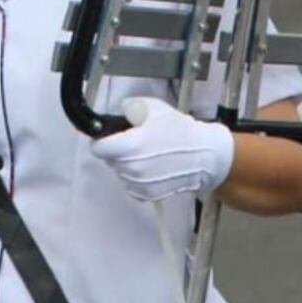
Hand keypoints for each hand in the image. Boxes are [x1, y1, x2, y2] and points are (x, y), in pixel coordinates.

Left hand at [90, 97, 233, 202]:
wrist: (203, 156)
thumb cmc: (180, 131)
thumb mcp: (151, 107)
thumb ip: (129, 108)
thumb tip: (119, 111)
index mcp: (131, 146)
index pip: (99, 148)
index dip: (101, 141)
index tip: (107, 137)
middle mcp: (133, 168)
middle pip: (109, 160)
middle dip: (116, 150)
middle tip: (131, 142)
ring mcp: (140, 184)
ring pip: (119, 172)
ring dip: (125, 164)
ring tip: (144, 154)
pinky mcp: (148, 195)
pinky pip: (131, 185)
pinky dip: (135, 177)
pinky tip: (149, 166)